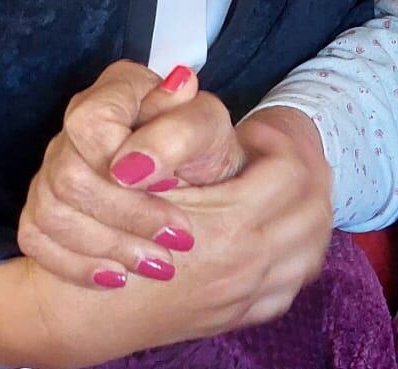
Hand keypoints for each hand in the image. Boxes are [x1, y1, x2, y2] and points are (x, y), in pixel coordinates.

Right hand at [0, 108, 334, 367]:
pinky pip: (294, 284)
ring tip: (278, 189)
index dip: (273, 140)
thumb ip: (168, 132)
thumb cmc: (107, 236)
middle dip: (302, 172)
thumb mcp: (140, 176)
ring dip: (305, 214)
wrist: (83, 313)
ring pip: (312, 247)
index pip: (291, 170)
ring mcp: (248, 298)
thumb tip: (182, 81)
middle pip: (313, 208)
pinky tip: (280, 236)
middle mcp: (248, 268)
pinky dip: (296, 257)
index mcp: (231, 229)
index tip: (252, 133)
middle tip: (271, 156)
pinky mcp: (240, 317)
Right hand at [16, 60, 243, 288]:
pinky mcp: (42, 208)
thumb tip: (135, 163)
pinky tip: (118, 276)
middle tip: (179, 237)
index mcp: (118, 91)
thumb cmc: (206, 157)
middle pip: (70, 176)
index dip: (120, 159)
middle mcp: (75, 127)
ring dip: (110, 245)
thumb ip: (183, 128)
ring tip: (158, 263)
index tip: (171, 186)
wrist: (204, 193)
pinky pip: (36, 240)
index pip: (90, 122)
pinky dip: (79, 265)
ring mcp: (53, 168)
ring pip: (52, 213)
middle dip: (128, 215)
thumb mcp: (213, 134)